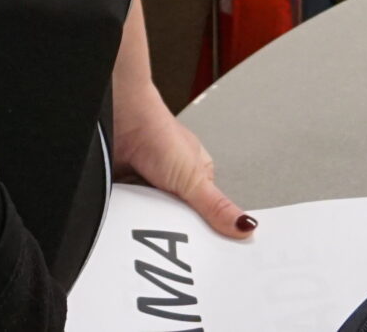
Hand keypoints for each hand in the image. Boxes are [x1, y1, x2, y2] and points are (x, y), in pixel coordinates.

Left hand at [110, 75, 253, 237]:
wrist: (119, 120)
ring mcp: (151, 189)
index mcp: (201, 176)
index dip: (204, 232)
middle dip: (172, 225)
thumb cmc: (157, 133)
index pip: (208, 217)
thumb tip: (246, 225)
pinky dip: (132, 214)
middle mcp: (176, 183)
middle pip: (179, 222)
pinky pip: (134, 216)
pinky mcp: (130, 194)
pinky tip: (132, 209)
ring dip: (149, 218)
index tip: (200, 245)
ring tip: (148, 208)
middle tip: (168, 220)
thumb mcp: (194, 178)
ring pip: (154, 220)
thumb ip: (217, 206)